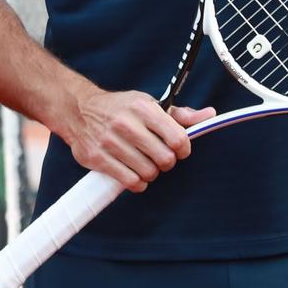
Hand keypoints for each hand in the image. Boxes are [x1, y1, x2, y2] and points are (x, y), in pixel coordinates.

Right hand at [62, 88, 215, 191]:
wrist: (78, 109)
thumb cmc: (119, 108)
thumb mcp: (149, 104)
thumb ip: (180, 115)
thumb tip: (209, 115)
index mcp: (142, 108)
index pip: (177, 138)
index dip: (183, 150)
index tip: (179, 151)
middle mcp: (126, 124)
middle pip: (164, 159)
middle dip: (166, 162)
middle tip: (160, 158)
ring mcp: (109, 142)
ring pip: (148, 172)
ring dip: (151, 173)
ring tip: (144, 164)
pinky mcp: (97, 158)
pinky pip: (130, 181)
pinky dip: (137, 183)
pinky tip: (134, 174)